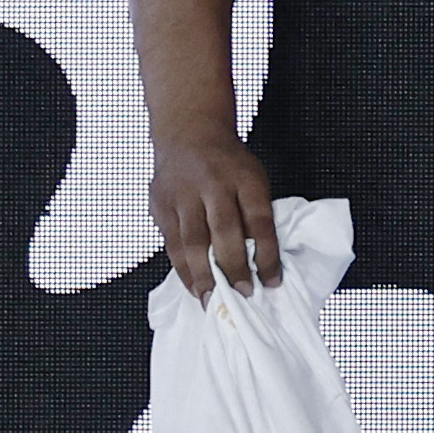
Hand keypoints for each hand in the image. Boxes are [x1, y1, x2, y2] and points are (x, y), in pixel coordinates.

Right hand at [153, 131, 281, 293]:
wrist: (188, 132)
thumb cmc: (228, 164)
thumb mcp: (253, 178)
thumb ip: (255, 214)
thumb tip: (260, 262)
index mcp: (244, 177)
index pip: (259, 220)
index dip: (267, 254)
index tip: (272, 281)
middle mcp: (212, 183)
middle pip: (224, 230)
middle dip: (234, 267)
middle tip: (243, 293)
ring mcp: (183, 193)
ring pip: (192, 241)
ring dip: (203, 275)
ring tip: (212, 300)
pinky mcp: (161, 204)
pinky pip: (172, 243)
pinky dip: (183, 269)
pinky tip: (193, 286)